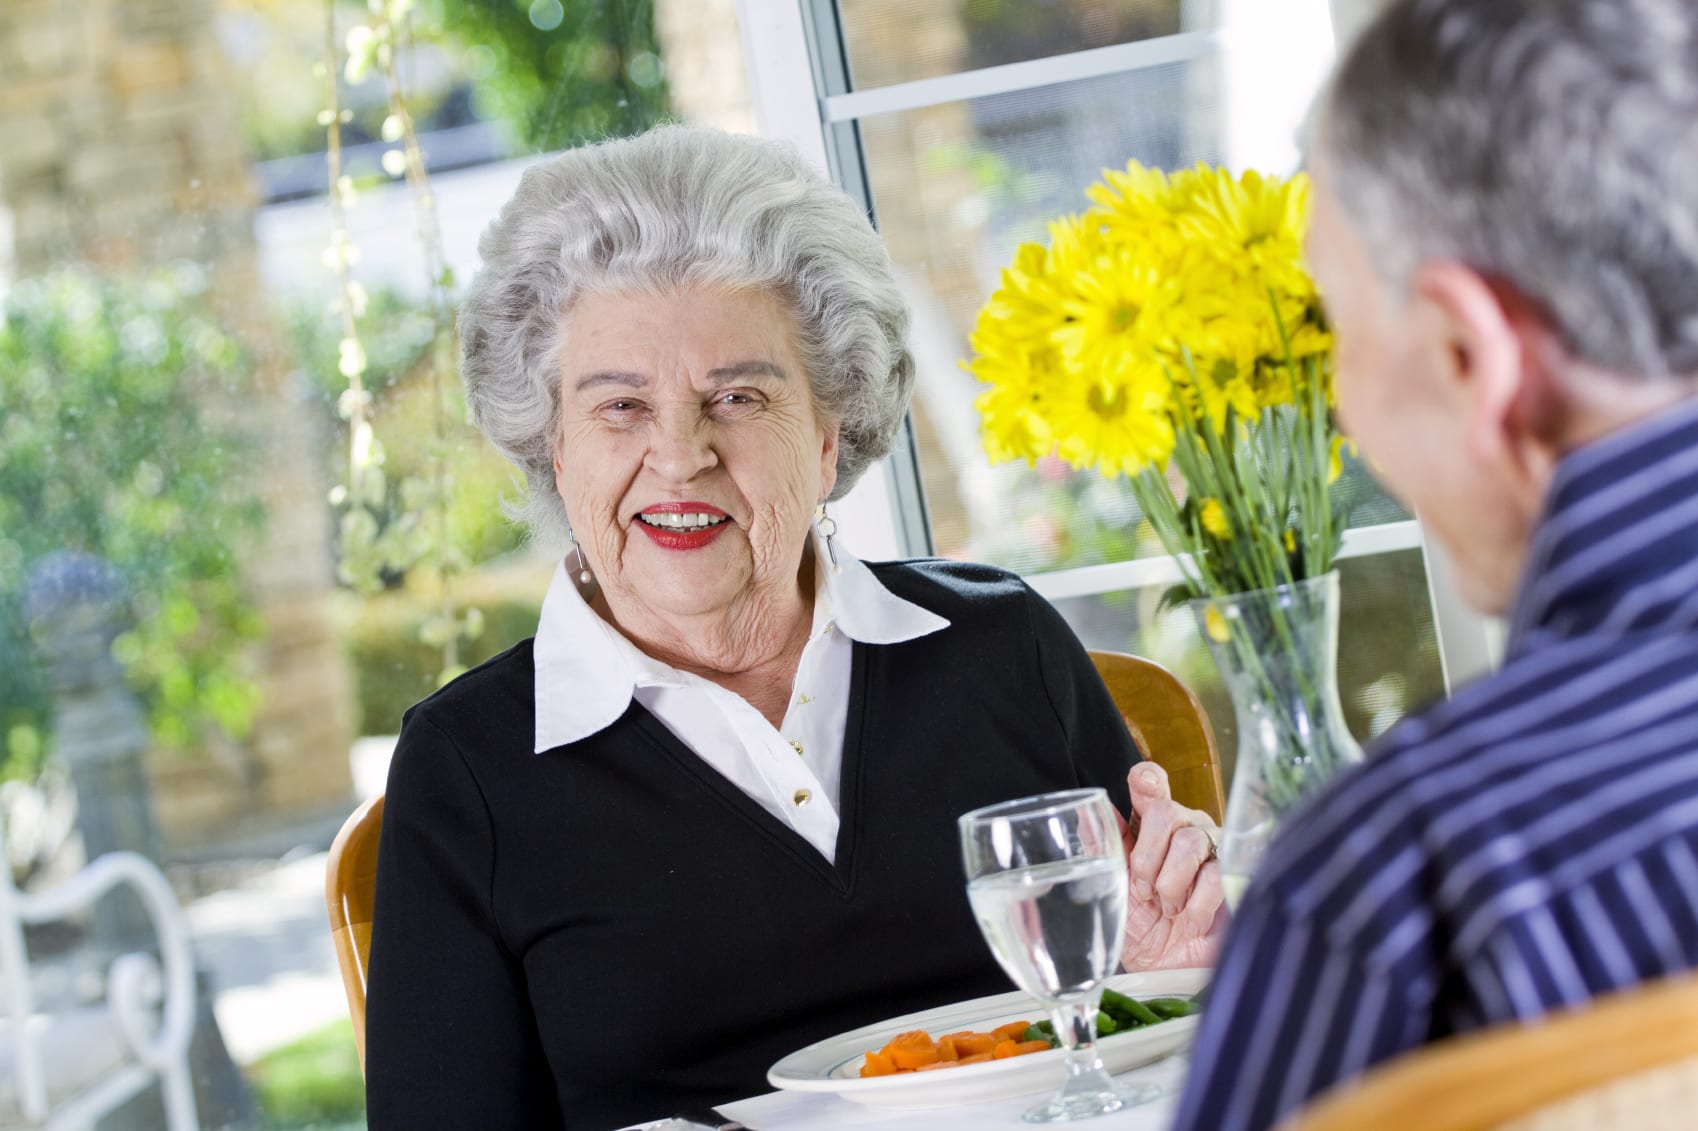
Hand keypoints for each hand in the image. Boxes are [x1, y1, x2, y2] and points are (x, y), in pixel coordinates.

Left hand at [1116, 761, 1226, 970]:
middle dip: (1147, 856)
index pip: (1152, 785)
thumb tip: (1088, 814)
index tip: (1142, 784)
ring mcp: (1212, 850)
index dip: (1148, 780)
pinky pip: (1215, 875)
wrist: (1166, 970)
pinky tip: (1191, 921)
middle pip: (1166, 811)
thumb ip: (1106, 848)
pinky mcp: (1235, 877)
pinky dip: (1195, 906)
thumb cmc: (1140, 927)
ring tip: (1168, 909)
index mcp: (1151, 827)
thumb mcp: (1114, 887)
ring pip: (1190, 842)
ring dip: (1170, 884)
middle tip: (1144, 891)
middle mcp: (1183, 829)